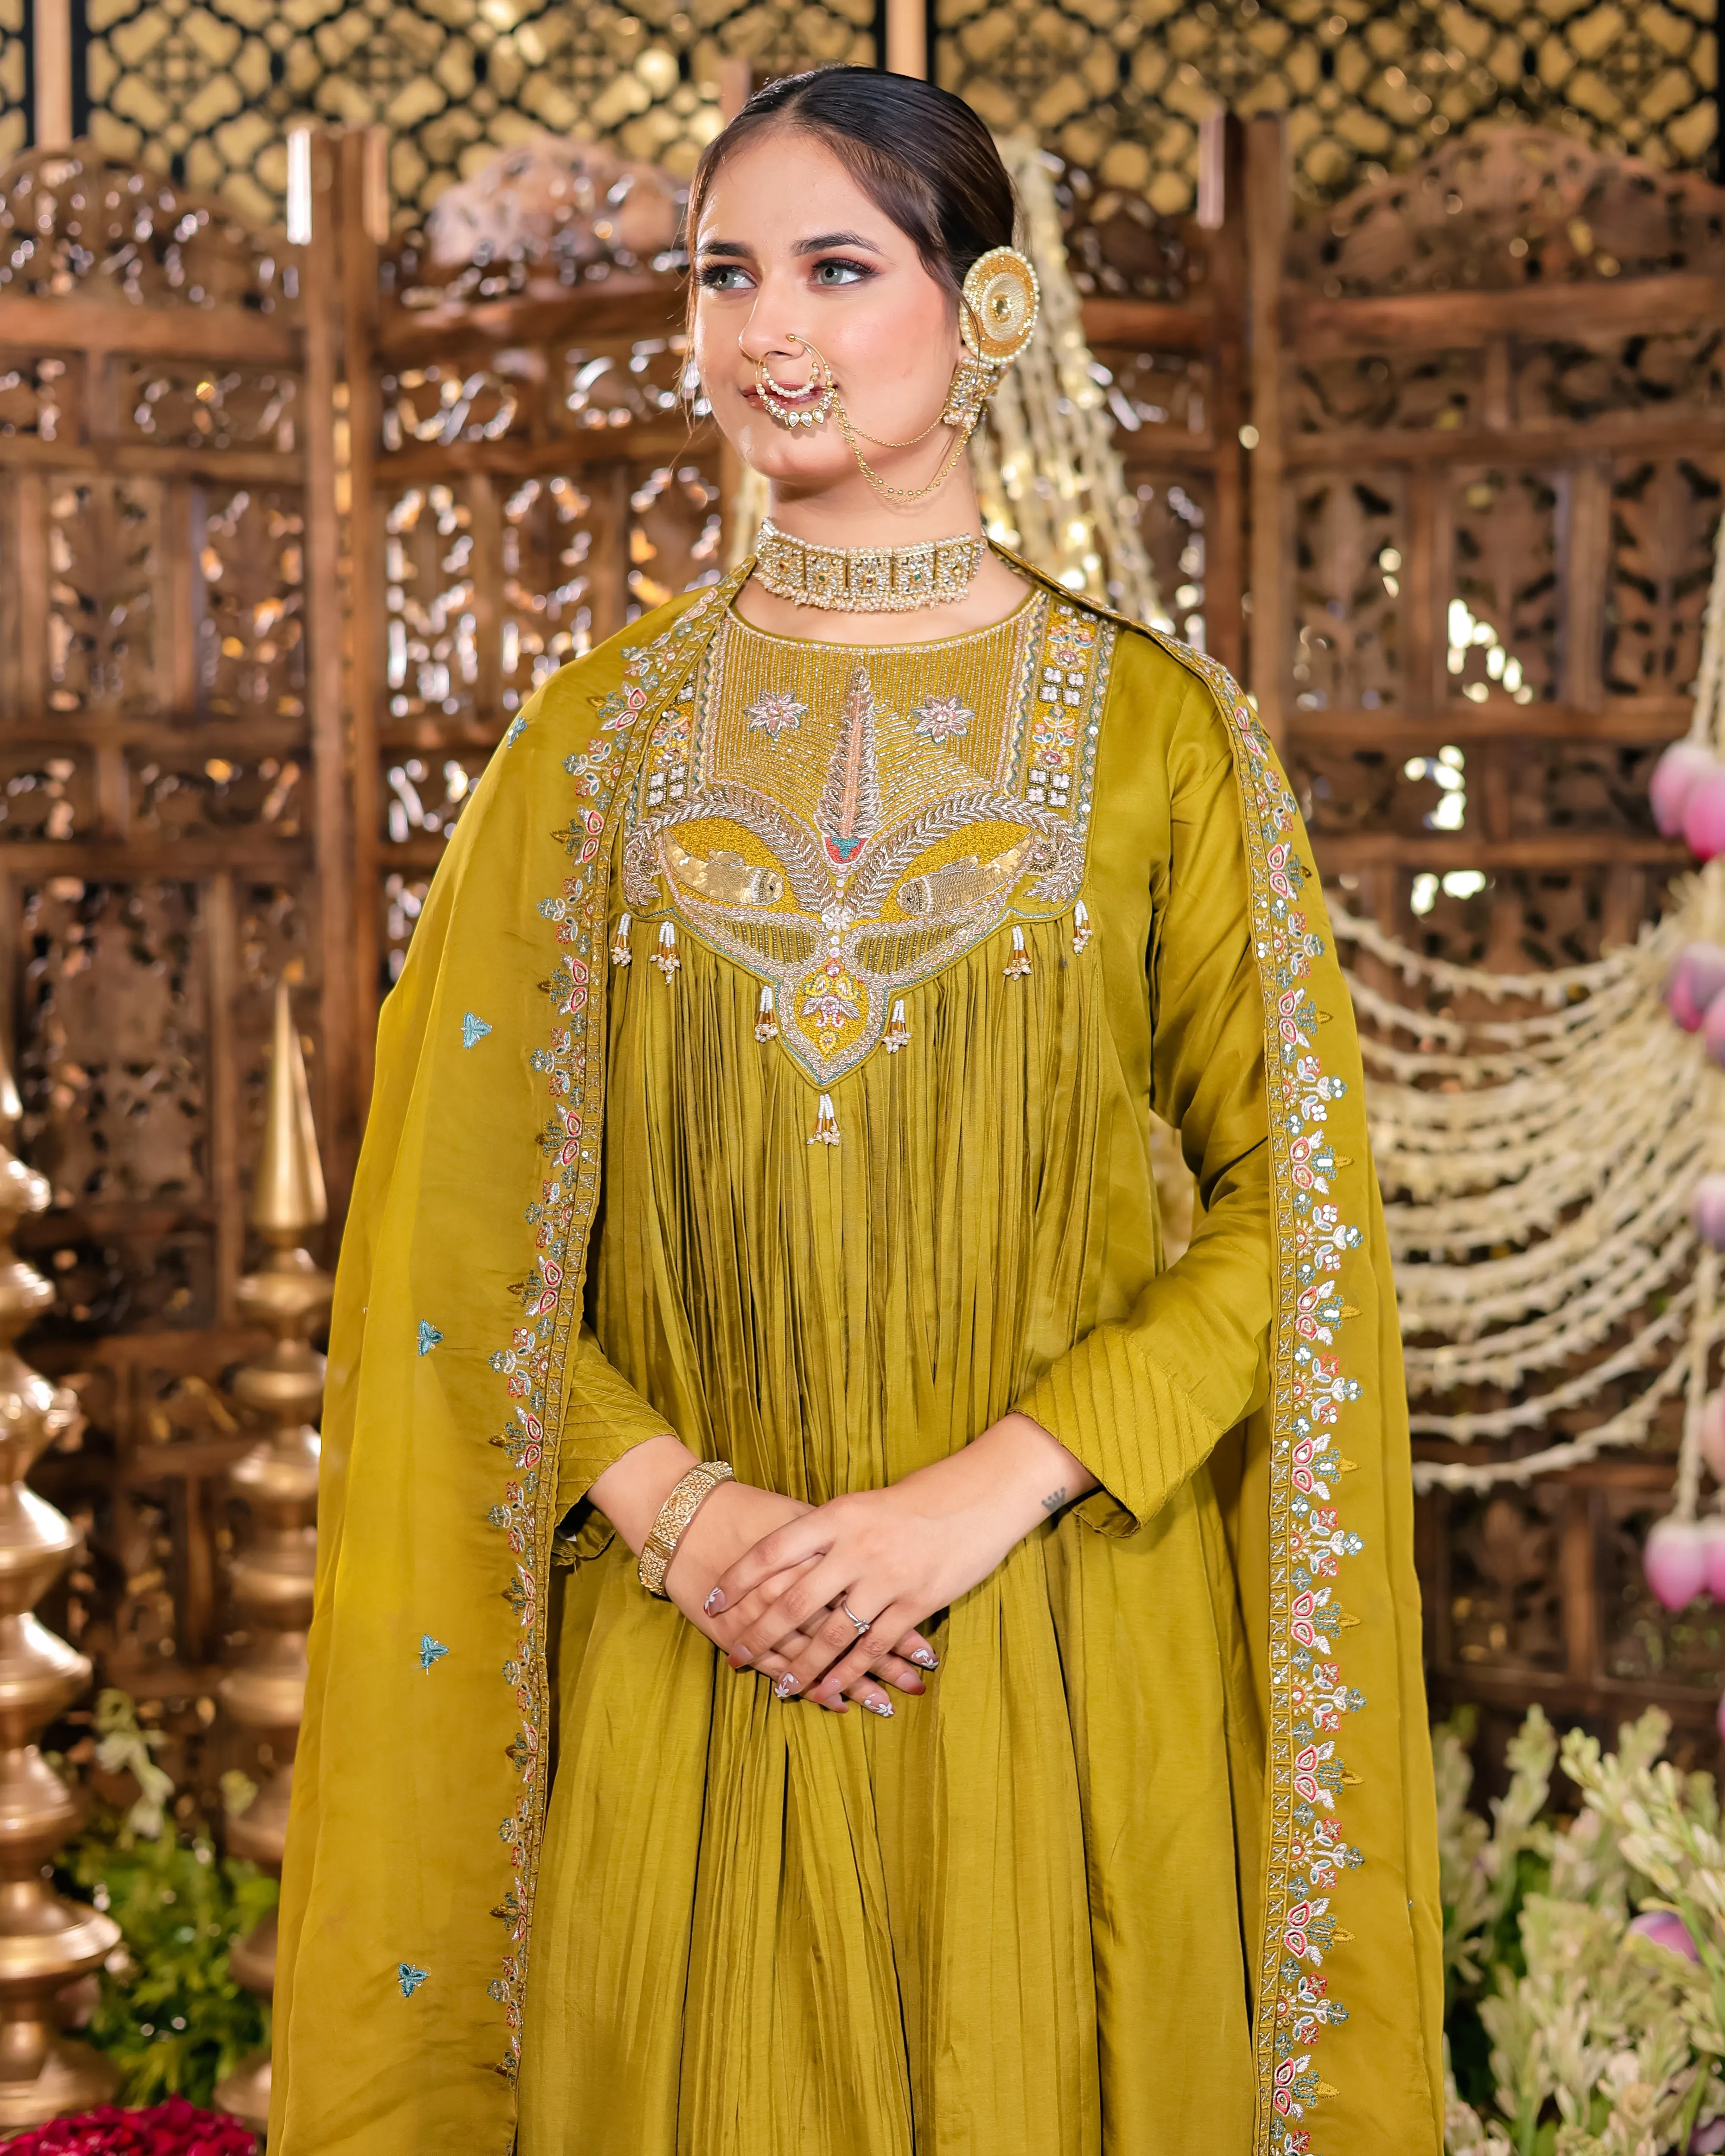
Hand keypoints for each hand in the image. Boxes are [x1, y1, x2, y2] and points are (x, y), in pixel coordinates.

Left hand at [707, 1414, 1095, 1707]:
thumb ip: (827, 1532)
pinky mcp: (915, 1602)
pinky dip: (847, 1672)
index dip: (739, 1579)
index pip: (773, 1550)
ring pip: (831, 1633)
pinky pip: (871, 1646)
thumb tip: (786, 1559)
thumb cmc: (920, 1497)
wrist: (981, 1495)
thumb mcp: (863, 1504)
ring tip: (778, 1687)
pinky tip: (828, 1690)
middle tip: (734, 1654)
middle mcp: (855, 1547)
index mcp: (837, 1516)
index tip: (712, 1600)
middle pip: (793, 1599)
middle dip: (759, 1632)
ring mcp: (886, 1578)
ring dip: (801, 1665)